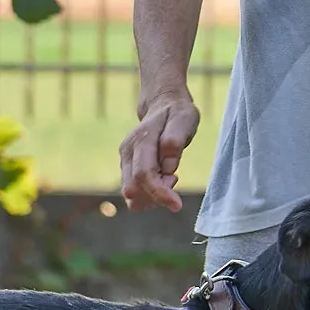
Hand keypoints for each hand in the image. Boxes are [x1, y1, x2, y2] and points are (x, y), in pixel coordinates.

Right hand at [119, 88, 200, 212]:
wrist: (163, 104)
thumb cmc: (177, 113)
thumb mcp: (184, 120)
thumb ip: (175, 140)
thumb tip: (168, 166)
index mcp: (141, 140)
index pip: (144, 175)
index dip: (159, 193)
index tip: (177, 205)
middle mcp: (127, 151)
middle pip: (134, 189)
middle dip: (156, 196)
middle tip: (176, 178)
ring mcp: (125, 160)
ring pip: (132, 194)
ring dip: (153, 197)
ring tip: (170, 176)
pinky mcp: (127, 168)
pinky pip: (134, 192)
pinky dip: (150, 195)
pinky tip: (163, 180)